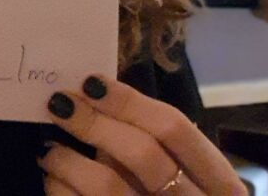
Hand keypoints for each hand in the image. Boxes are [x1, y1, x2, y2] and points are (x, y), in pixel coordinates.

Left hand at [37, 75, 247, 194]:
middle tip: (59, 104)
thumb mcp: (183, 175)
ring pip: (109, 186)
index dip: (129, 100)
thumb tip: (92, 97)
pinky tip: (54, 181)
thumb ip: (149, 142)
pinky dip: (62, 191)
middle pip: (142, 153)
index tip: (89, 82)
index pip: (174, 127)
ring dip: (70, 161)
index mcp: (217, 181)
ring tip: (50, 151)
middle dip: (94, 124)